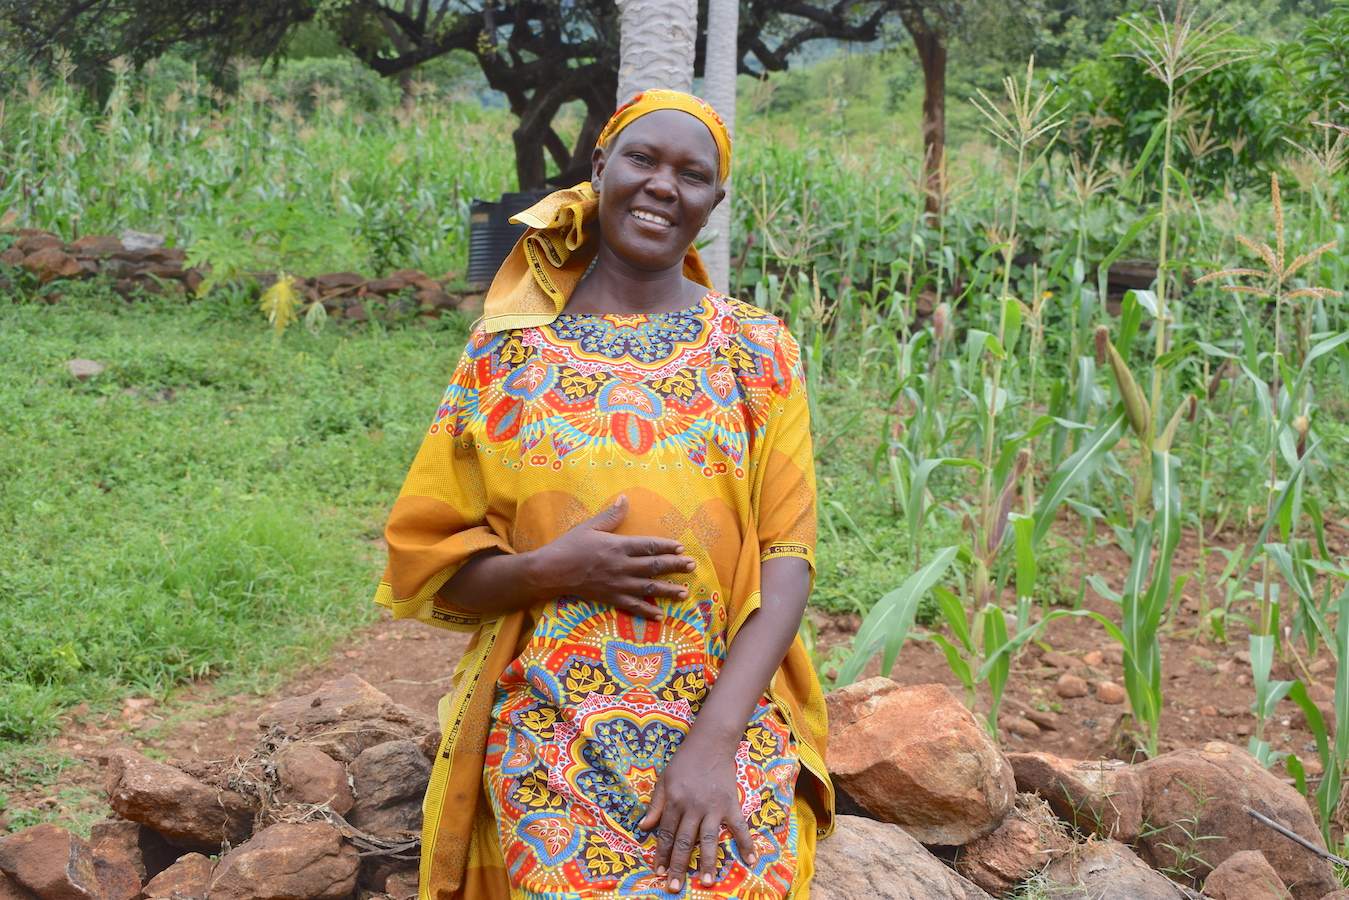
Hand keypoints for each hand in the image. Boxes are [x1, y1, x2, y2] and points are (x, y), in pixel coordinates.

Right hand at [525, 495, 695, 619]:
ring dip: (668, 590)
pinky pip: (632, 606)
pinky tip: (660, 615)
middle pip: (654, 566)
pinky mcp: (610, 598)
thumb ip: (611, 514)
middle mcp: (621, 565)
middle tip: (692, 567)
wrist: (550, 571)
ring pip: (648, 588)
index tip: (681, 547)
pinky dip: (647, 611)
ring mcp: (617, 584)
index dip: (667, 546)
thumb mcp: (590, 525)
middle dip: (675, 566)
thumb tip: (625, 498)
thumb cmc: (569, 545)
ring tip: (684, 593)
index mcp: (618, 545)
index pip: (649, 546)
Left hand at [639, 731, 757, 892]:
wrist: (711, 742)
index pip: (665, 833)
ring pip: (708, 839)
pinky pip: (739, 827)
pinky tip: (750, 860)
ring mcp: (713, 806)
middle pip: (684, 841)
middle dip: (678, 866)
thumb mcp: (664, 779)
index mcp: (674, 801)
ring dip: (707, 862)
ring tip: (706, 883)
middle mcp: (692, 807)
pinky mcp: (730, 804)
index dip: (660, 854)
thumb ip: (655, 805)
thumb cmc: (684, 761)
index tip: (657, 872)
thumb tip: (643, 828)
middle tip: (674, 887)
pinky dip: (746, 843)